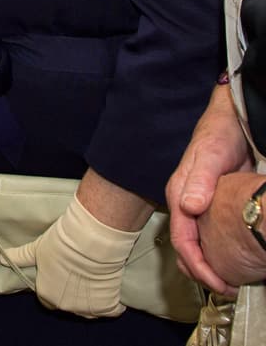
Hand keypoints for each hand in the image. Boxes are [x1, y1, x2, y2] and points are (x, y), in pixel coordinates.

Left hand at [2, 193, 139, 317]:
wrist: (90, 242)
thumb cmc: (60, 244)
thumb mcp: (36, 249)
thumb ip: (20, 257)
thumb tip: (1, 258)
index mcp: (46, 295)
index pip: (46, 299)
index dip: (53, 286)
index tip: (60, 275)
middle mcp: (65, 307)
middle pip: (68, 304)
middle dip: (72, 293)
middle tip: (78, 275)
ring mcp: (87, 309)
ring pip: (89, 309)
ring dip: (91, 298)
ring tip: (92, 278)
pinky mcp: (108, 306)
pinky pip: (111, 310)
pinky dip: (112, 302)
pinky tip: (109, 287)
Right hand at [167, 84, 251, 293]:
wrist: (230, 122)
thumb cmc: (219, 136)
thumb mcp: (211, 156)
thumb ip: (198, 180)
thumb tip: (189, 208)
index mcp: (179, 196)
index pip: (182, 242)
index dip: (198, 267)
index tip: (219, 284)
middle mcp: (184, 204)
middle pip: (185, 249)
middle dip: (203, 274)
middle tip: (229, 290)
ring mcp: (196, 206)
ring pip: (195, 245)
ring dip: (209, 267)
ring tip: (232, 282)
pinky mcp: (210, 205)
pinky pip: (207, 237)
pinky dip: (217, 254)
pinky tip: (233, 260)